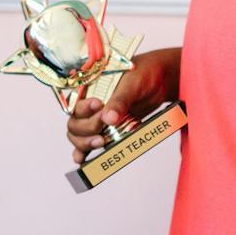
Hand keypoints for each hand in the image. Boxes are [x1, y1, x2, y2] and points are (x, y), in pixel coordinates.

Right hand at [65, 46, 179, 164]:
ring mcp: (97, 120)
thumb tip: (109, 119)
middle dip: (87, 129)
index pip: (75, 104)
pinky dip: (85, 152)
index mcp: (89, 89)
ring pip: (79, 136)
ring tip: (101, 143)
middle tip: (104, 127)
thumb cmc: (143, 74)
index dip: (83, 109)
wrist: (160, 80)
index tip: (99, 105)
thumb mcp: (132, 84)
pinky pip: (90, 143)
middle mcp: (89, 106)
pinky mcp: (107, 131)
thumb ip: (119, 101)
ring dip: (86, 143)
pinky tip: (83, 161)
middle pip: (75, 124)